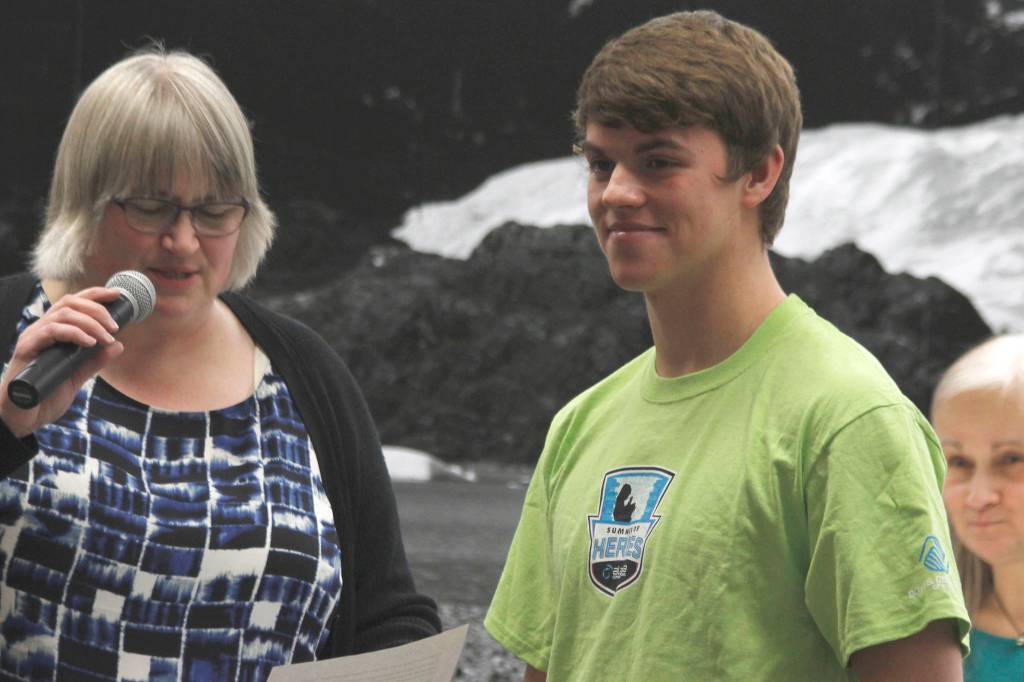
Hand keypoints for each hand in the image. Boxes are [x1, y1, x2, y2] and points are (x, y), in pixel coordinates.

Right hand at [0, 287, 125, 436]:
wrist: (22, 417)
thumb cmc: (46, 396)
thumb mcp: (77, 377)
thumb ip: (94, 361)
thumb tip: (118, 345)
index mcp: (53, 332)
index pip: (73, 303)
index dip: (95, 295)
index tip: (117, 295)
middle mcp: (41, 330)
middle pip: (69, 302)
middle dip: (97, 309)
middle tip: (114, 327)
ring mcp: (33, 337)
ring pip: (63, 313)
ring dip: (90, 323)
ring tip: (106, 338)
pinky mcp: (26, 349)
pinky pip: (51, 331)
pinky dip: (73, 333)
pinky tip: (89, 343)